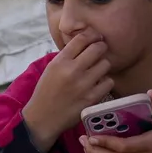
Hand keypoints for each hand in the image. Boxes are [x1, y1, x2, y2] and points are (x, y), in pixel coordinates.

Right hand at [22, 32, 113, 152]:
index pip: (81, 38)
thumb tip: (85, 42)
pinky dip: (105, 82)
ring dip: (103, 66)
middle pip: (98, 48)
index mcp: (60, 61)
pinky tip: (98, 84)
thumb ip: (66, 56)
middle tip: (100, 52)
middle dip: (101, 47)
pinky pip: (109, 82)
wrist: (43, 117)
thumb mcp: (51, 69)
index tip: (96, 37)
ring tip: (97, 70)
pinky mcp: (92, 98)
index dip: (92, 35)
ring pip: (106, 64)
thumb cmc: (46, 91)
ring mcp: (83, 85)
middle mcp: (72, 70)